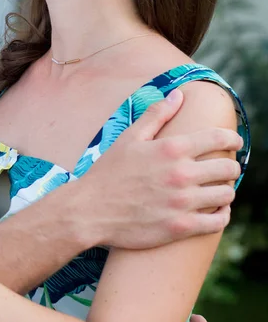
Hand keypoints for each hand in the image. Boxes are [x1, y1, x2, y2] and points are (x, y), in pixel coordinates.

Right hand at [80, 89, 242, 249]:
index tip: (234, 144)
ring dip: (225, 192)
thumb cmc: (106, 175)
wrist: (88, 211)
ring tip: (217, 192)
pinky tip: (216, 212)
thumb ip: (156, 115)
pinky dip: (222, 216)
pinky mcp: (180, 227)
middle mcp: (181, 174)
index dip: (233, 140)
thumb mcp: (128, 139)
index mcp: (171, 149)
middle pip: (228, 168)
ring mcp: (182, 202)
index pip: (220, 138)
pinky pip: (218, 222)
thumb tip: (178, 95)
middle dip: (229, 168)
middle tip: (222, 172)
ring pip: (226, 195)